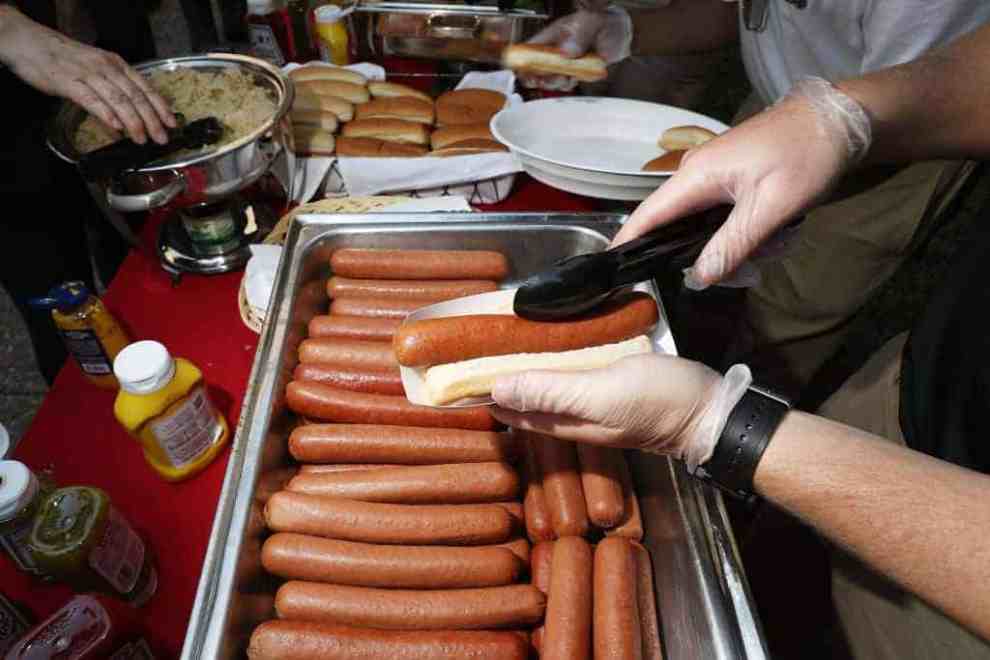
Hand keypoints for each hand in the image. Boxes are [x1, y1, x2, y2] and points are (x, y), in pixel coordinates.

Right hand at [0, 7, 174, 143]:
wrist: (31, 43)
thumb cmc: (66, 58)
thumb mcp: (98, 67)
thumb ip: (116, 86)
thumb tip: (134, 111)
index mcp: (116, 64)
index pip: (145, 87)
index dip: (160, 107)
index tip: (172, 124)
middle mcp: (106, 68)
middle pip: (135, 96)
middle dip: (152, 120)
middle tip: (161, 138)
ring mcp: (88, 74)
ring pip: (118, 99)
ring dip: (133, 122)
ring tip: (142, 139)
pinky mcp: (69, 83)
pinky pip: (92, 100)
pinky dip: (106, 114)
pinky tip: (117, 127)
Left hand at [491, 354, 725, 465]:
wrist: (713, 410)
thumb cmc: (660, 403)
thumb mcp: (601, 394)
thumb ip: (551, 392)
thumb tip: (498, 387)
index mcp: (563, 420)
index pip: (507, 406)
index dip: (479, 390)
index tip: (451, 368)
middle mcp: (572, 413)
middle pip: (522, 394)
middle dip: (494, 374)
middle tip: (470, 344)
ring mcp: (591, 399)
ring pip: (545, 381)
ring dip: (522, 363)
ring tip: (501, 336)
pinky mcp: (610, 383)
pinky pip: (571, 370)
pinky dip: (554, 356)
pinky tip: (553, 340)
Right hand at [520, 8, 632, 91]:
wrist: (621, 34)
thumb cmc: (603, 21)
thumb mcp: (590, 22)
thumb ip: (579, 35)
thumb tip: (566, 52)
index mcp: (551, 37)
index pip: (527, 52)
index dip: (523, 64)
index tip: (530, 73)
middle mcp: (553, 53)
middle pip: (535, 71)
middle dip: (543, 78)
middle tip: (556, 75)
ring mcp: (563, 65)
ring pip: (551, 81)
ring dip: (558, 82)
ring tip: (570, 74)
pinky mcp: (574, 75)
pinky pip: (567, 85)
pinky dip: (572, 84)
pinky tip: (579, 75)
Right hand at [614, 80, 871, 287]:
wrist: (839, 119)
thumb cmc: (806, 156)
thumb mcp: (772, 207)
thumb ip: (732, 244)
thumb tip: (698, 280)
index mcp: (696, 176)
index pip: (646, 216)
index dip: (626, 245)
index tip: (611, 274)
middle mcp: (695, 174)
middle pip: (676, 228)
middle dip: (706, 256)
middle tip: (748, 272)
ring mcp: (711, 174)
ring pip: (702, 226)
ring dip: (734, 244)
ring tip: (777, 244)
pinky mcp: (728, 177)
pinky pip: (720, 216)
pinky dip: (744, 232)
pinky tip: (775, 233)